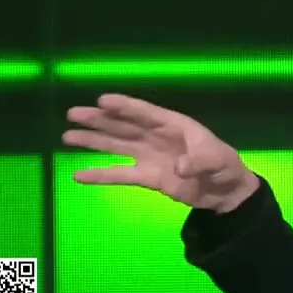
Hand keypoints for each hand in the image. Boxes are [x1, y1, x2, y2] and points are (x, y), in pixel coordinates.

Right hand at [63, 93, 258, 212]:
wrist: (225, 191)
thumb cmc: (223, 165)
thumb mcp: (217, 158)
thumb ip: (200, 160)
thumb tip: (179, 167)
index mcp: (173, 125)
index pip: (145, 113)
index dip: (124, 106)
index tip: (102, 100)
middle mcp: (156, 137)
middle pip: (123, 126)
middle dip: (99, 119)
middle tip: (73, 113)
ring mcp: (149, 156)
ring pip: (116, 145)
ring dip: (93, 140)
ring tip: (67, 136)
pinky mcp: (147, 177)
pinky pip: (120, 174)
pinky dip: (100, 175)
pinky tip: (78, 175)